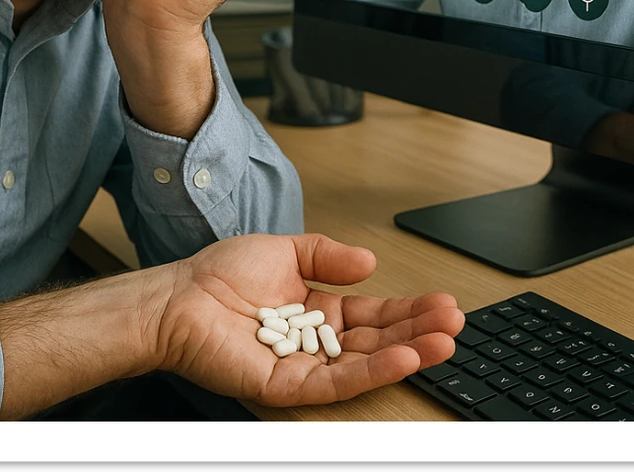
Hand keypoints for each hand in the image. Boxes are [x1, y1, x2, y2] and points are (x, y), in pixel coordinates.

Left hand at [155, 233, 464, 406]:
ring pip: (366, 363)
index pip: (373, 313)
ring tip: (444, 340)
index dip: (408, 309)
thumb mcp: (285, 249)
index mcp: (317, 309)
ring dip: (408, 352)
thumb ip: (328, 255)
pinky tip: (404, 356)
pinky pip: (337, 382)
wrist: (179, 297)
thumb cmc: (221, 274)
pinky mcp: (288, 385)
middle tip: (455, 321)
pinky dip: (373, 371)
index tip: (441, 302)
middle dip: (419, 330)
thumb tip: (371, 262)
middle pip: (378, 339)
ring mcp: (304, 365)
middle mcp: (315, 340)